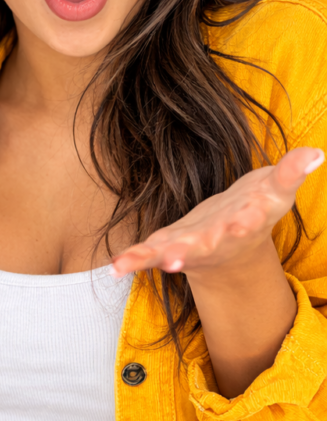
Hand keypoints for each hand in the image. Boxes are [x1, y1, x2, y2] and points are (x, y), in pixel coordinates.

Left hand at [111, 147, 324, 279]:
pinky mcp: (168, 245)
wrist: (234, 244)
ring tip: (139, 264)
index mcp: (246, 223)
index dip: (245, 220)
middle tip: (176, 259)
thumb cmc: (254, 209)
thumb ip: (290, 173)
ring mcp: (191, 246)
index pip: (249, 221)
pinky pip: (148, 254)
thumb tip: (314, 153)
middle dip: (193, 249)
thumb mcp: (274, 190)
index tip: (242, 221)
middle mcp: (218, 240)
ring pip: (174, 254)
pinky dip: (133, 259)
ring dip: (159, 258)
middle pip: (207, 244)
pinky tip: (115, 266)